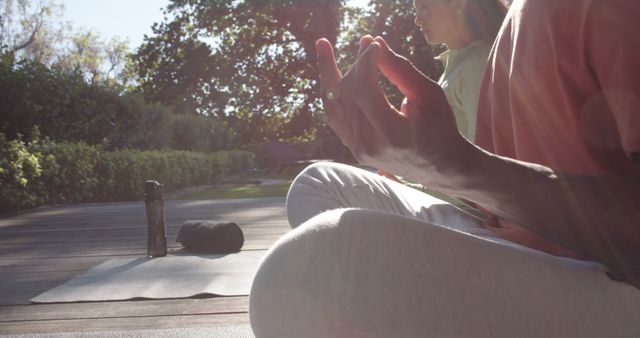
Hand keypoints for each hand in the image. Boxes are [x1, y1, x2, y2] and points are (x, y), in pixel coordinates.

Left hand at [316, 36, 466, 180]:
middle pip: (348, 95)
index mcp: (392, 134)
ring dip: (331, 74)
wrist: (439, 167)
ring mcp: (358, 150)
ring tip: (323, 46)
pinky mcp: (354, 149)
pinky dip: (332, 93)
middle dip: (355, 65)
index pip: (364, 91)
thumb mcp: (429, 95)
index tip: (374, 43)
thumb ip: (401, 70)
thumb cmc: (440, 127)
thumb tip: (375, 42)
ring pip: (334, 105)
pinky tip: (330, 74)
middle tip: (366, 43)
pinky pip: (334, 117)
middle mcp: (369, 145)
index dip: (365, 63)